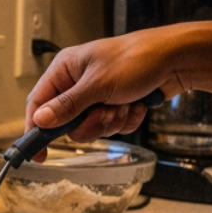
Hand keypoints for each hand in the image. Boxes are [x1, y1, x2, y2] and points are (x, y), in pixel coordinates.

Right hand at [24, 31, 180, 144]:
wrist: (175, 59)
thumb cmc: (136, 59)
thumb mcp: (97, 85)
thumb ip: (67, 105)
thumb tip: (40, 120)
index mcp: (66, 69)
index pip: (38, 102)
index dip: (36, 128)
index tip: (39, 153)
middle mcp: (78, 83)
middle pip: (68, 123)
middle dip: (92, 123)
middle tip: (106, 111)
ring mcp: (97, 95)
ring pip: (92, 127)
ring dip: (112, 121)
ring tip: (125, 103)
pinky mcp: (115, 103)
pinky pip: (112, 126)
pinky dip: (126, 119)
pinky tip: (136, 104)